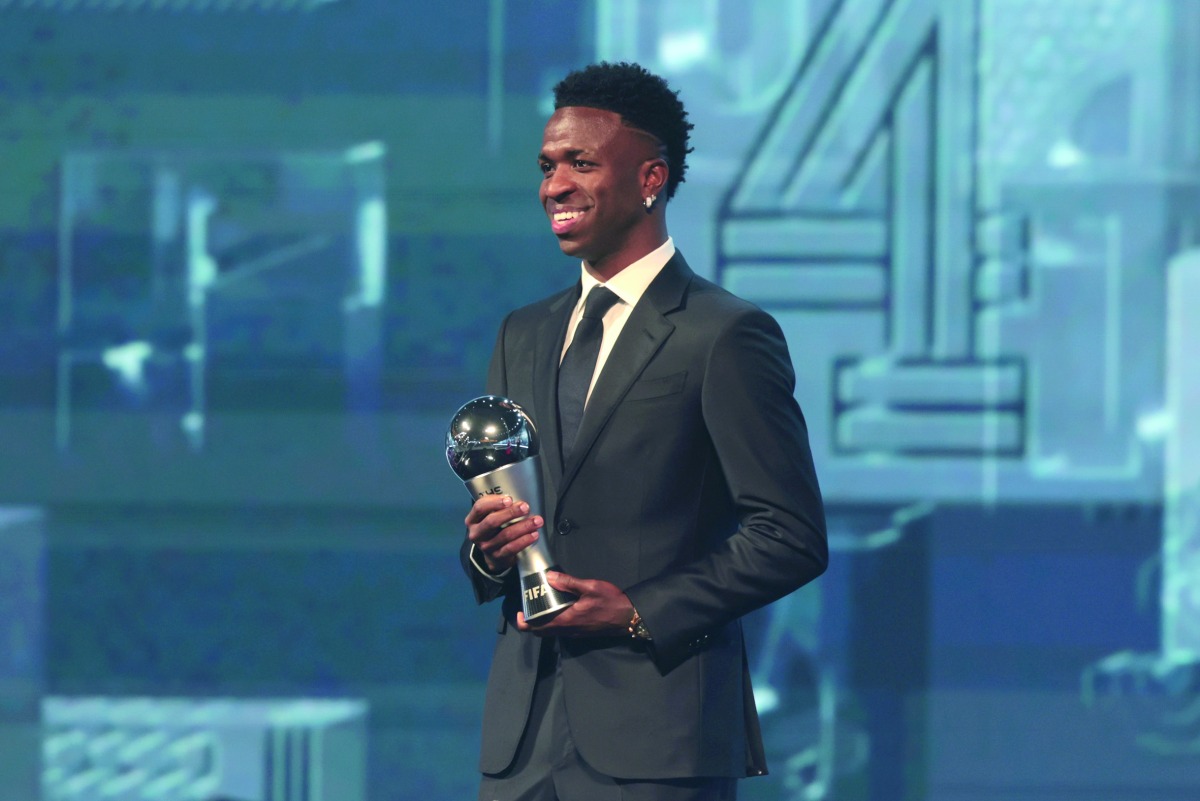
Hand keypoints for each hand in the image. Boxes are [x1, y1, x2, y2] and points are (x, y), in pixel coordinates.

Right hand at [465, 495, 542, 574]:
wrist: (493, 554)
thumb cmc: (494, 529)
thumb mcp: (490, 516)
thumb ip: (499, 507)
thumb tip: (518, 500)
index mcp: (472, 520)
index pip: (479, 507)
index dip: (494, 502)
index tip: (509, 499)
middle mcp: (476, 534)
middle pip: (492, 521)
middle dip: (511, 513)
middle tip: (525, 507)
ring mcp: (486, 547)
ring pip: (505, 535)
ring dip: (523, 526)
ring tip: (536, 521)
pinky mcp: (497, 556)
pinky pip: (512, 548)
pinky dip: (524, 540)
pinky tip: (533, 534)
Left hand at [516, 571, 634, 637]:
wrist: (628, 617)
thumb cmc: (610, 601)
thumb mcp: (590, 587)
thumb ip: (569, 583)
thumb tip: (549, 578)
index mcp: (566, 620)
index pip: (537, 628)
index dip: (523, 623)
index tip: (518, 612)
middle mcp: (567, 630)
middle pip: (540, 632)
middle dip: (530, 622)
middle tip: (527, 605)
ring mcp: (573, 632)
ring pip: (550, 631)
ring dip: (541, 622)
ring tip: (540, 604)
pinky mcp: (580, 631)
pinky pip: (559, 629)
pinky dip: (552, 622)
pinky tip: (556, 607)